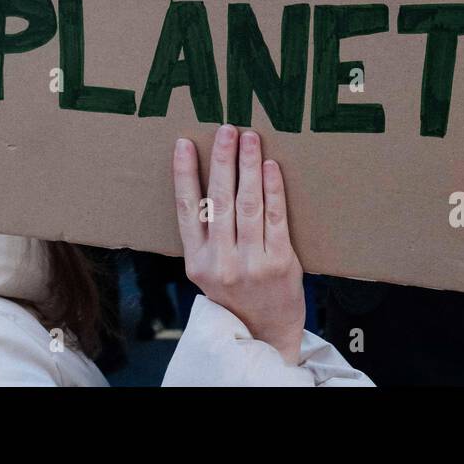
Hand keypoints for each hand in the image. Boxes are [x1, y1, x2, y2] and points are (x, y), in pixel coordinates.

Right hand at [172, 124, 305, 364]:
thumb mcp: (207, 271)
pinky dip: (273, 190)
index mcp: (196, 261)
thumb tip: (204, 183)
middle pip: (219, 199)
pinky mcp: (279, 263)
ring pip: (247, 204)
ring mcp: (250, 262)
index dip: (184, 174)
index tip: (185, 143)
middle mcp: (220, 261)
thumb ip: (205, 236)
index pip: (187, 209)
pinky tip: (271, 168)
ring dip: (248, 166)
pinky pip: (275, 218)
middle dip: (223, 159)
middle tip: (226, 129)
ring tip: (250, 138)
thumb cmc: (235, 295)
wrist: (266, 334)